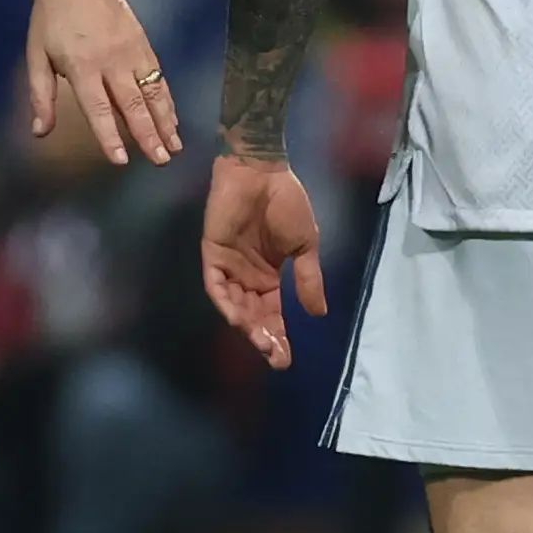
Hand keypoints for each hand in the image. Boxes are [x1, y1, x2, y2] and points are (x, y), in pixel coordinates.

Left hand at [26, 0, 179, 167]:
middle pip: (132, 104)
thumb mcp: (35, 56)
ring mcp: (132, 52)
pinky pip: (159, 77)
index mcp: (81, 67)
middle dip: (148, 134)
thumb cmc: (49, 20)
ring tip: (174, 146)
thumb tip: (39, 132)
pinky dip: (167, 99)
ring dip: (165, 120)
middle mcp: (111, 62)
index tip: (121, 160)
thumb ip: (40, 95)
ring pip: (152, 92)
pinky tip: (173, 118)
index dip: (110, 136)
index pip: (98, 108)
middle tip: (161, 160)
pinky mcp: (144, 44)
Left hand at [200, 153, 325, 368]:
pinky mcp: (213, 253)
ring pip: (234, 305)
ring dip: (245, 325)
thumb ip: (308, 278)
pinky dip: (225, 301)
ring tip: (260, 341)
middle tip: (274, 356)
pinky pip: (215, 284)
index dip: (278, 336)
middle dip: (263, 338)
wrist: (264, 172)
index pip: (271, 314)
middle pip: (253, 316)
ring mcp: (228, 266)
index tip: (286, 359)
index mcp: (269, 277)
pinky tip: (237, 317)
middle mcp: (247, 276)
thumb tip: (319, 314)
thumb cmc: (286, 203)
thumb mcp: (305, 245)